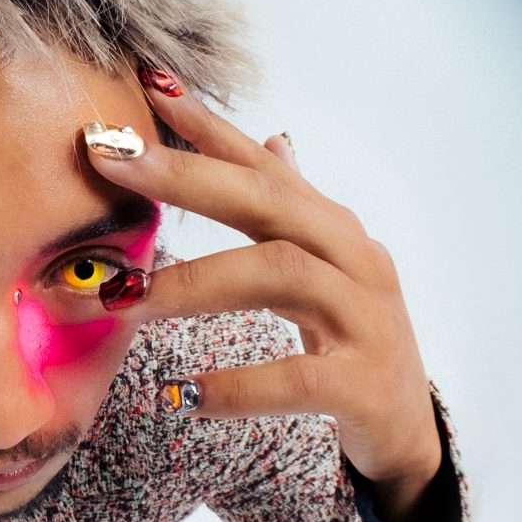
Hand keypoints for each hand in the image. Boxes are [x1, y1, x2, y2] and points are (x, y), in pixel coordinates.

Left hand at [84, 84, 443, 521]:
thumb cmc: (354, 343)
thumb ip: (295, 207)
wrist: (407, 435)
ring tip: (128, 300)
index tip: (149, 87)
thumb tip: (274, 139)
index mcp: (333, 231)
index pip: (264, 166)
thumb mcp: (325, 269)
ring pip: (281, 274)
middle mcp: (355, 261)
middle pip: (270, 202)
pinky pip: (298, 378)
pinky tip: (185, 396)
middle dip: (188, 176)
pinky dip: (239, 385)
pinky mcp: (365, 384)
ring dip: (197, 282)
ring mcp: (366, 320)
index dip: (209, 125)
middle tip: (113, 161)